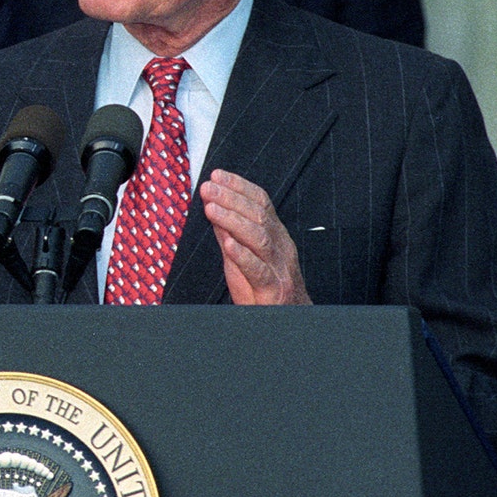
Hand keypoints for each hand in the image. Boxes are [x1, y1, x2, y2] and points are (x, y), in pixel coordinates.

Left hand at [200, 169, 310, 305]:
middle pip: (258, 216)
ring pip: (259, 238)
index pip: (261, 202)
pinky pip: (259, 270)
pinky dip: (242, 255)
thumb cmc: (264, 289)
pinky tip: (228, 244)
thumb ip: (230, 233)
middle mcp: (281, 248)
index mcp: (276, 236)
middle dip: (231, 198)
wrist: (288, 321)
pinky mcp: (274, 290)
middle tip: (208, 188)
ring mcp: (279, 268)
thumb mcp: (243, 255)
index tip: (217, 175)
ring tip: (211, 208)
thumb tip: (213, 207)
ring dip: (233, 220)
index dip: (239, 186)